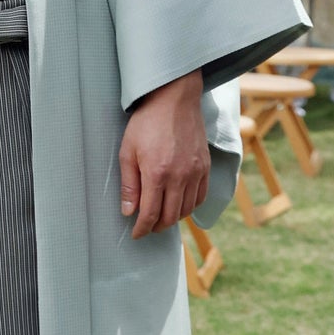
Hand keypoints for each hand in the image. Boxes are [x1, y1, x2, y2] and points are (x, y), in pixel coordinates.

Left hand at [119, 70, 208, 238]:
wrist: (174, 100)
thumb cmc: (146, 123)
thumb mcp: (127, 151)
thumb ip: (129, 184)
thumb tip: (128, 211)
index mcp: (157, 173)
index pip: (150, 213)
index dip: (142, 228)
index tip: (136, 234)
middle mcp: (180, 176)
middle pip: (171, 216)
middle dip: (157, 226)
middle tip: (146, 227)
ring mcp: (196, 172)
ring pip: (187, 209)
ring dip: (173, 218)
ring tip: (160, 217)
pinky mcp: (206, 167)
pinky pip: (201, 196)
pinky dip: (190, 206)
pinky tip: (179, 205)